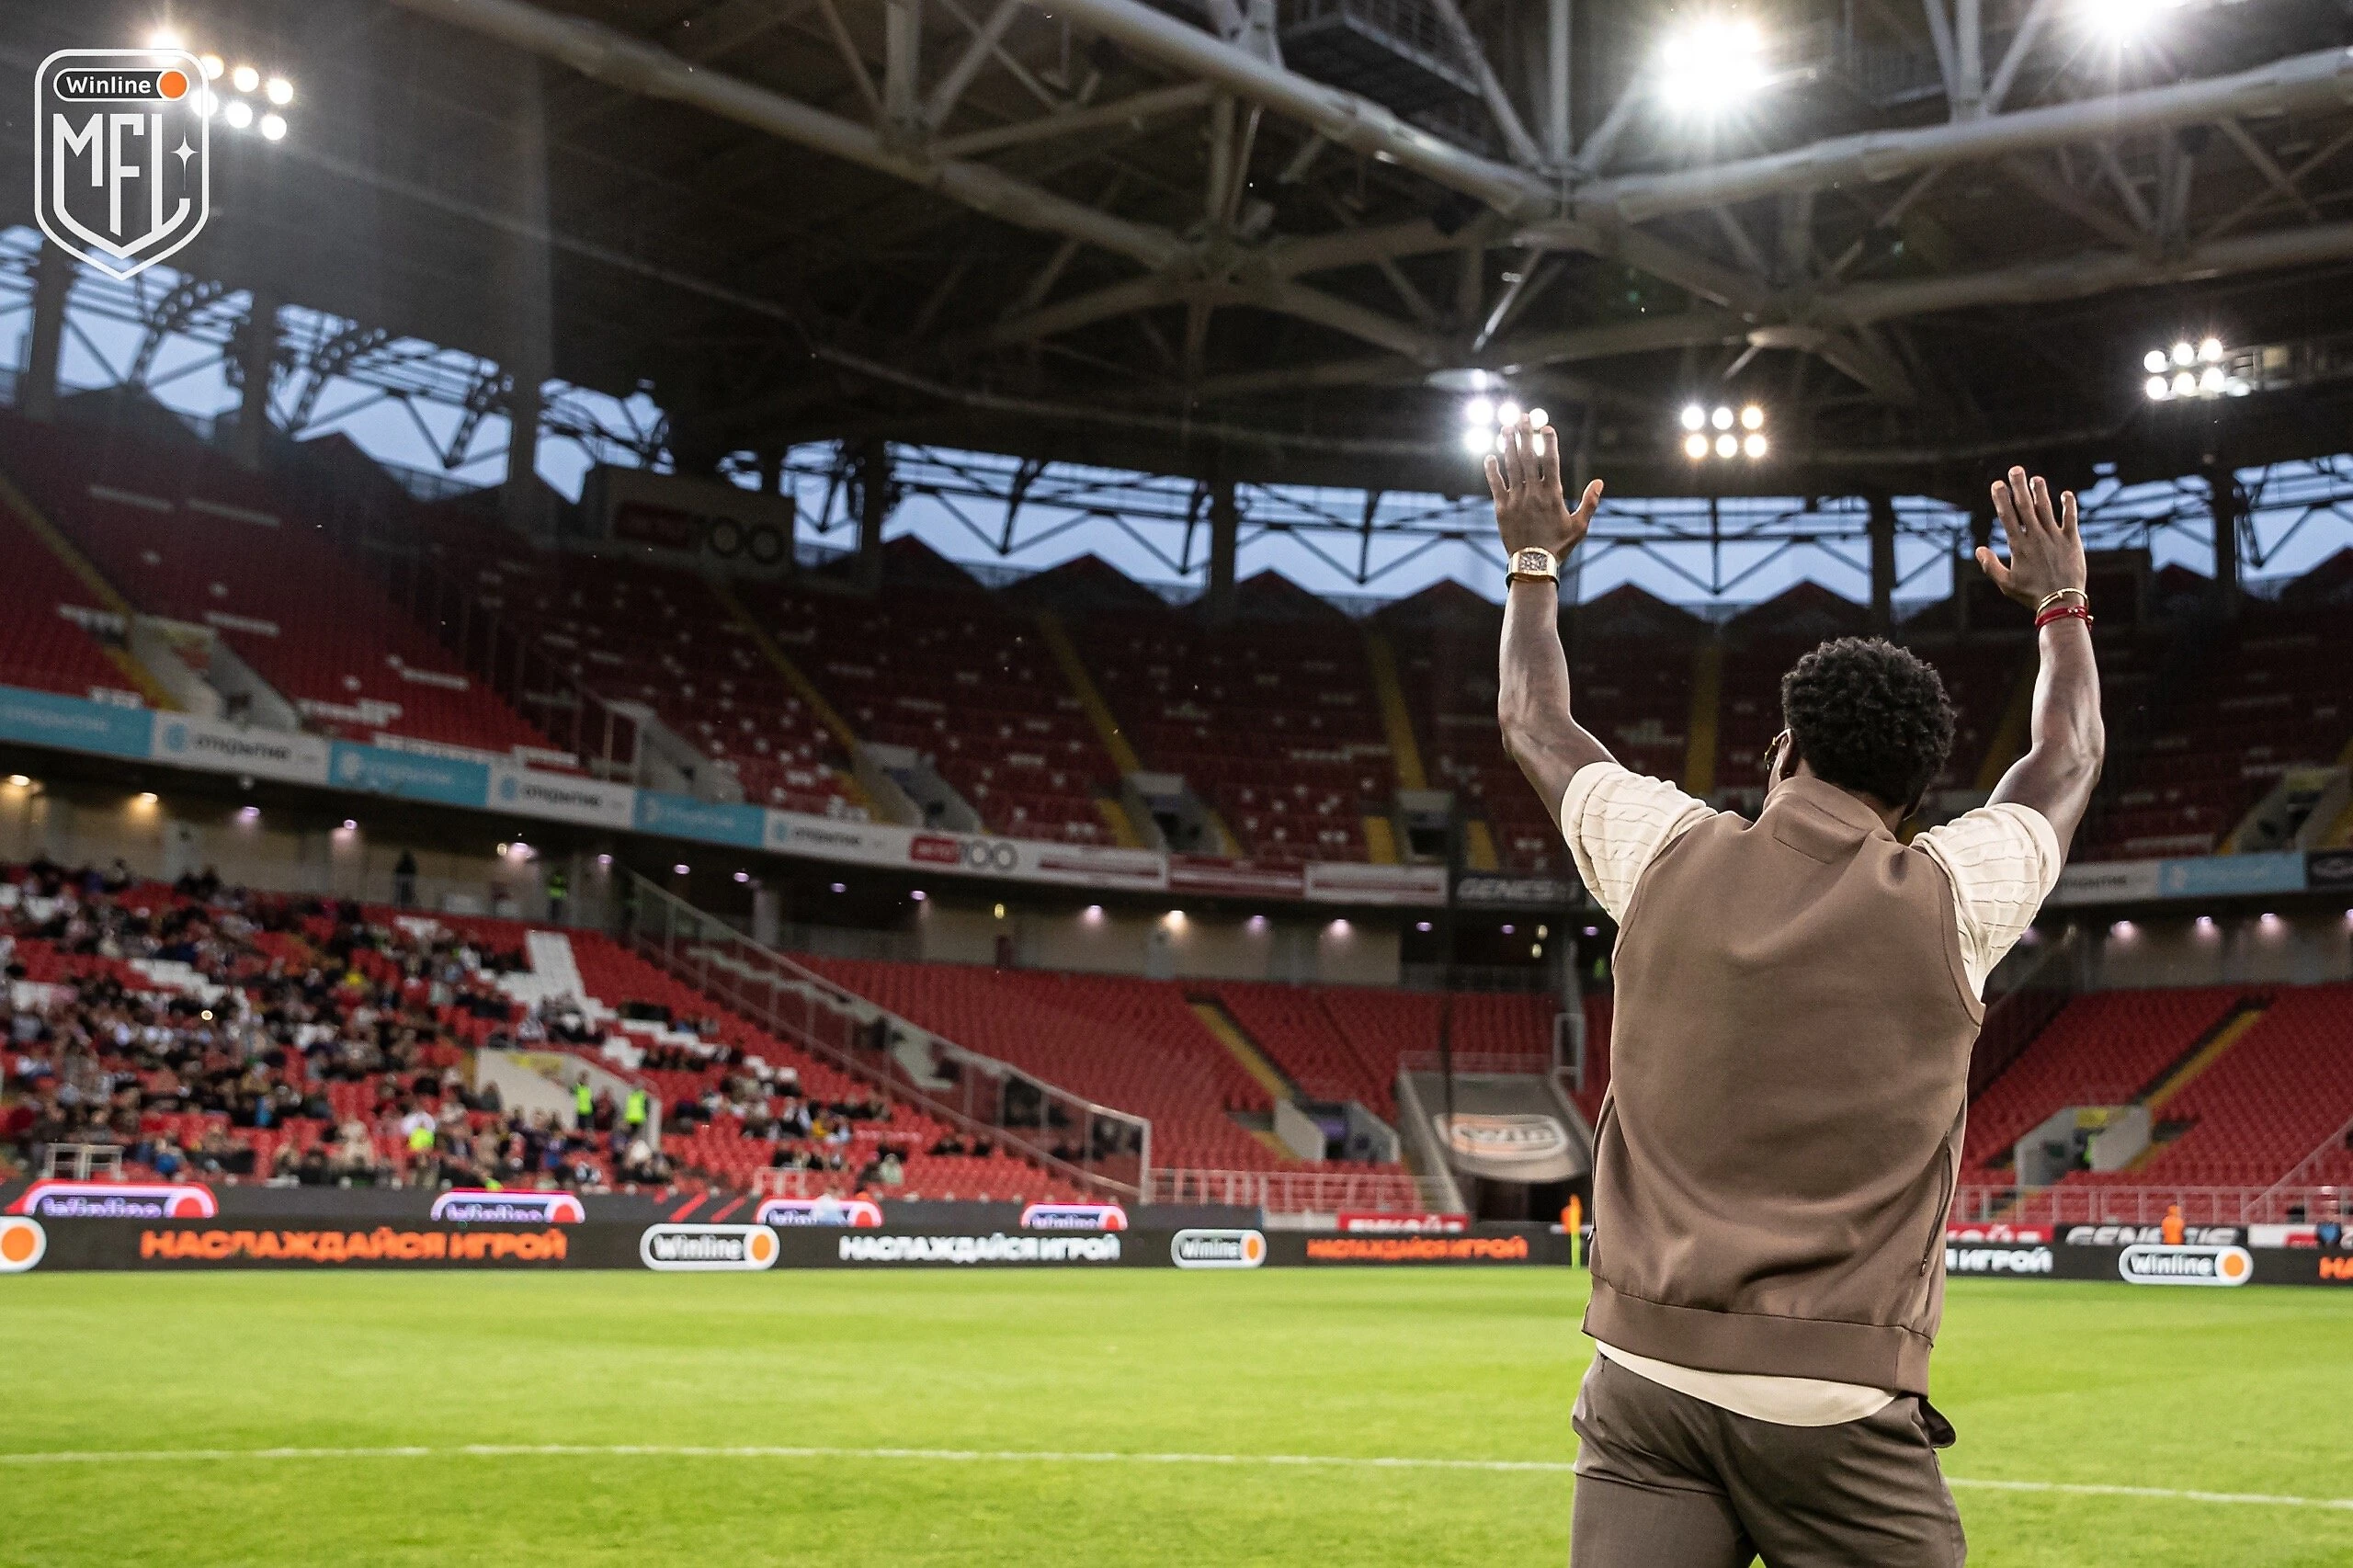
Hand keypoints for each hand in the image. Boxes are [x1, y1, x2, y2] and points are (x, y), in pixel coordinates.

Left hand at [1487, 416, 1601, 558]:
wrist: (1533, 564)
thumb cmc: (1559, 546)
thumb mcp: (1580, 526)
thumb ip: (1590, 503)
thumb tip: (1599, 482)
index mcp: (1553, 494)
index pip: (1549, 460)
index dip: (1547, 442)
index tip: (1546, 427)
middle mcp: (1533, 492)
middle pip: (1527, 456)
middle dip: (1525, 434)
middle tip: (1522, 416)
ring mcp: (1515, 499)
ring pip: (1510, 466)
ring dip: (1508, 445)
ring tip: (1506, 428)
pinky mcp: (1501, 508)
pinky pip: (1495, 484)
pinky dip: (1492, 469)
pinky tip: (1490, 456)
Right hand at [1979, 466, 2085, 609]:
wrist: (2061, 601)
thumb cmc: (2031, 594)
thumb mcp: (2005, 584)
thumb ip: (1991, 566)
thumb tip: (1979, 549)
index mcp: (2019, 546)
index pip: (2008, 517)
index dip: (2001, 499)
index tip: (1997, 484)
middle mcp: (2036, 537)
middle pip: (2026, 506)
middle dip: (2019, 486)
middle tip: (2015, 470)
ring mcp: (2055, 537)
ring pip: (2046, 508)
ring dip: (2040, 492)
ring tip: (2036, 478)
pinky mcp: (2072, 540)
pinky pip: (2070, 518)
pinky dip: (2068, 505)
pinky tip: (2066, 494)